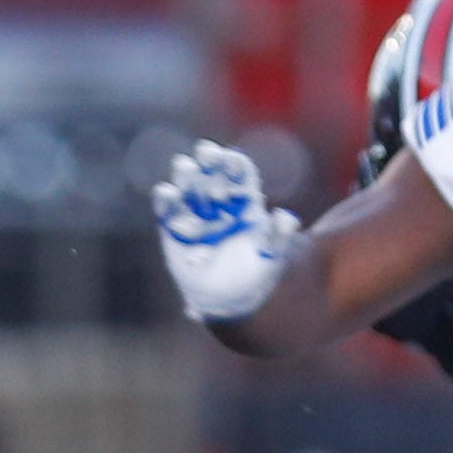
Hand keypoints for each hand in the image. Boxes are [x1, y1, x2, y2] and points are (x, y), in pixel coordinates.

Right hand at [151, 141, 300, 321]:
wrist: (232, 300)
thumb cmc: (257, 273)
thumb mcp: (273, 256)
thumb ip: (278, 236)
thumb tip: (286, 217)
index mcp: (245, 202)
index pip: (240, 176)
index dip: (236, 166)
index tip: (233, 159)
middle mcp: (219, 203)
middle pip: (213, 176)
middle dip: (210, 163)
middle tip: (206, 151)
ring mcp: (196, 215)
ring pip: (189, 190)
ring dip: (186, 177)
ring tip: (185, 166)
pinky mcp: (175, 231)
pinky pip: (168, 213)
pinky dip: (166, 202)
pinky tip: (167, 192)